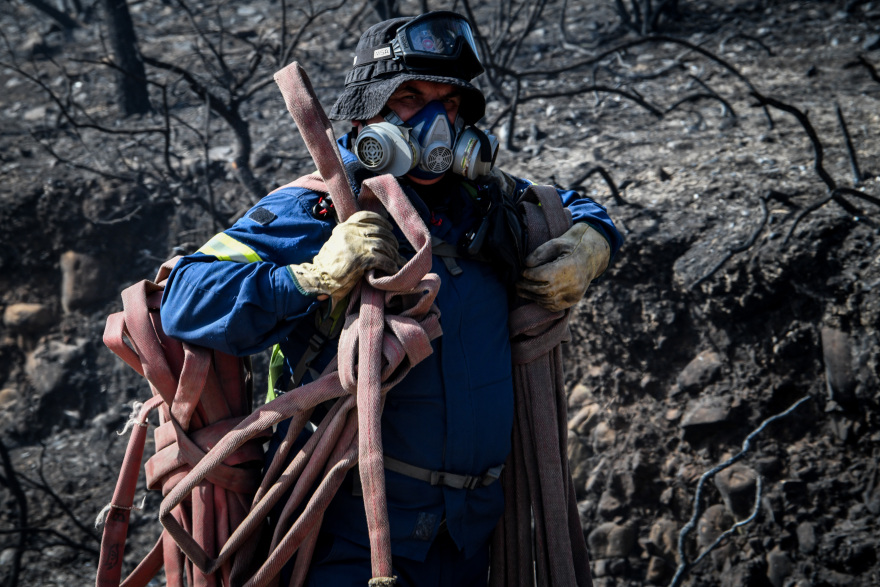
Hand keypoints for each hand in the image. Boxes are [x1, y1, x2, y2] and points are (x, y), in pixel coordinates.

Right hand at [289, 210, 404, 304]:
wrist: (317, 278)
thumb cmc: (327, 265)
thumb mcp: (336, 243)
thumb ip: (350, 236)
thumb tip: (369, 236)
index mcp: (344, 227)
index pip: (365, 216)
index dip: (381, 220)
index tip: (389, 227)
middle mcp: (350, 233)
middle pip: (378, 231)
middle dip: (390, 239)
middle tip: (395, 248)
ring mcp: (355, 245)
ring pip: (383, 245)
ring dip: (392, 254)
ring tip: (396, 260)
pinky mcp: (360, 260)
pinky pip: (382, 260)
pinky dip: (390, 265)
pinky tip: (392, 269)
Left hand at [515, 222, 609, 311]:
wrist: (592, 256)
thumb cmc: (571, 247)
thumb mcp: (556, 243)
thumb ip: (540, 252)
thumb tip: (526, 265)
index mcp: (570, 266)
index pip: (544, 275)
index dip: (530, 275)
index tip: (522, 271)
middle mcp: (574, 283)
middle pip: (544, 290)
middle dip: (527, 287)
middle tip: (517, 283)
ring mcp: (575, 293)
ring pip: (548, 300)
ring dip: (532, 296)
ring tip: (520, 289)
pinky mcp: (574, 300)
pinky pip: (554, 306)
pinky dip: (542, 301)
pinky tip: (534, 295)